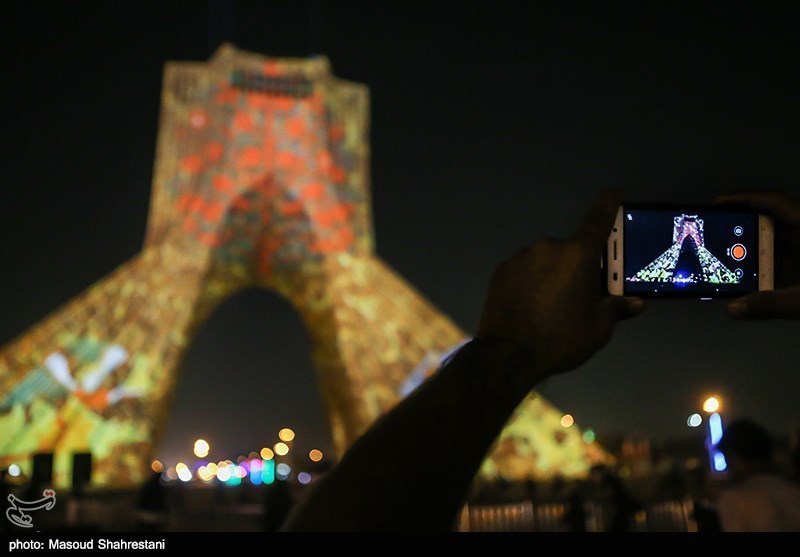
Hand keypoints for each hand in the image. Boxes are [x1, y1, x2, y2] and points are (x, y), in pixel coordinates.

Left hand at [475, 188, 643, 375]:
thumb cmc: (560, 339)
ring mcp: (522, 257)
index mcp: (579, 255)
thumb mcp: (598, 328)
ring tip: (552, 308)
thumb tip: (634, 303)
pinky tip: (532, 306)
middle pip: (573, 250)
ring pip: (547, 261)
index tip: (617, 194)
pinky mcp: (502, 270)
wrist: (508, 354)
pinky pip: (525, 271)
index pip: (600, 217)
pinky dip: (532, 282)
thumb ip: (616, 308)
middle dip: (580, 267)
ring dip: (553, 275)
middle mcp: (550, 247)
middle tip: (581, 296)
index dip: (611, 203)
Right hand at [714, 188, 799, 318]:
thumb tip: (734, 308)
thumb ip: (770, 304)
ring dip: (754, 254)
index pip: (775, 202)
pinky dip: (768, 268)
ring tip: (728, 263)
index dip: (745, 198)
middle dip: (742, 229)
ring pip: (779, 244)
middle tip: (715, 237)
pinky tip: (754, 282)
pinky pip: (786, 261)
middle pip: (772, 222)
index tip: (719, 202)